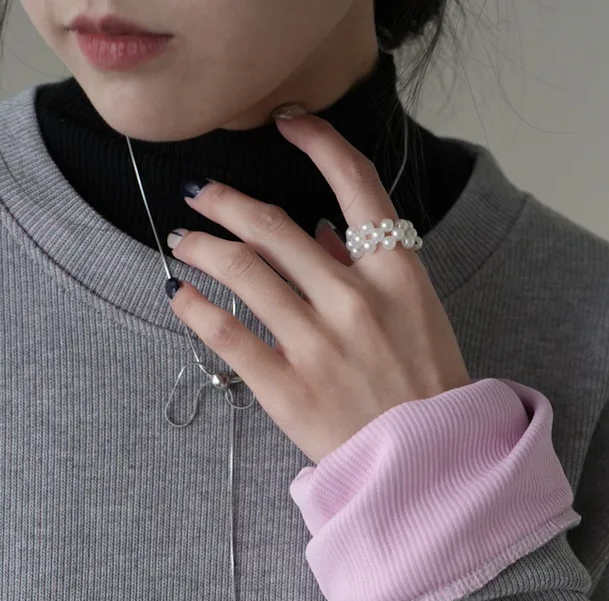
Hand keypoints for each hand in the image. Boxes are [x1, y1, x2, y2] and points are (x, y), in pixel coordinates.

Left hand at [167, 110, 472, 464]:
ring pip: (243, 271)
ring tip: (183, 241)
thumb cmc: (427, 392)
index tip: (288, 125)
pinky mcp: (286, 387)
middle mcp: (354, 299)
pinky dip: (196, 306)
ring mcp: (318, 343)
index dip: (318, 142)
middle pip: (274, 227)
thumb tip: (323, 233)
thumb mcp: (418, 319)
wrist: (429, 467)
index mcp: (397, 275)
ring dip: (202, 247)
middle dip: (227, 202)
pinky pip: (228, 334)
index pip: (356, 185)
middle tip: (201, 195)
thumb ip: (370, 271)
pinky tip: (180, 293)